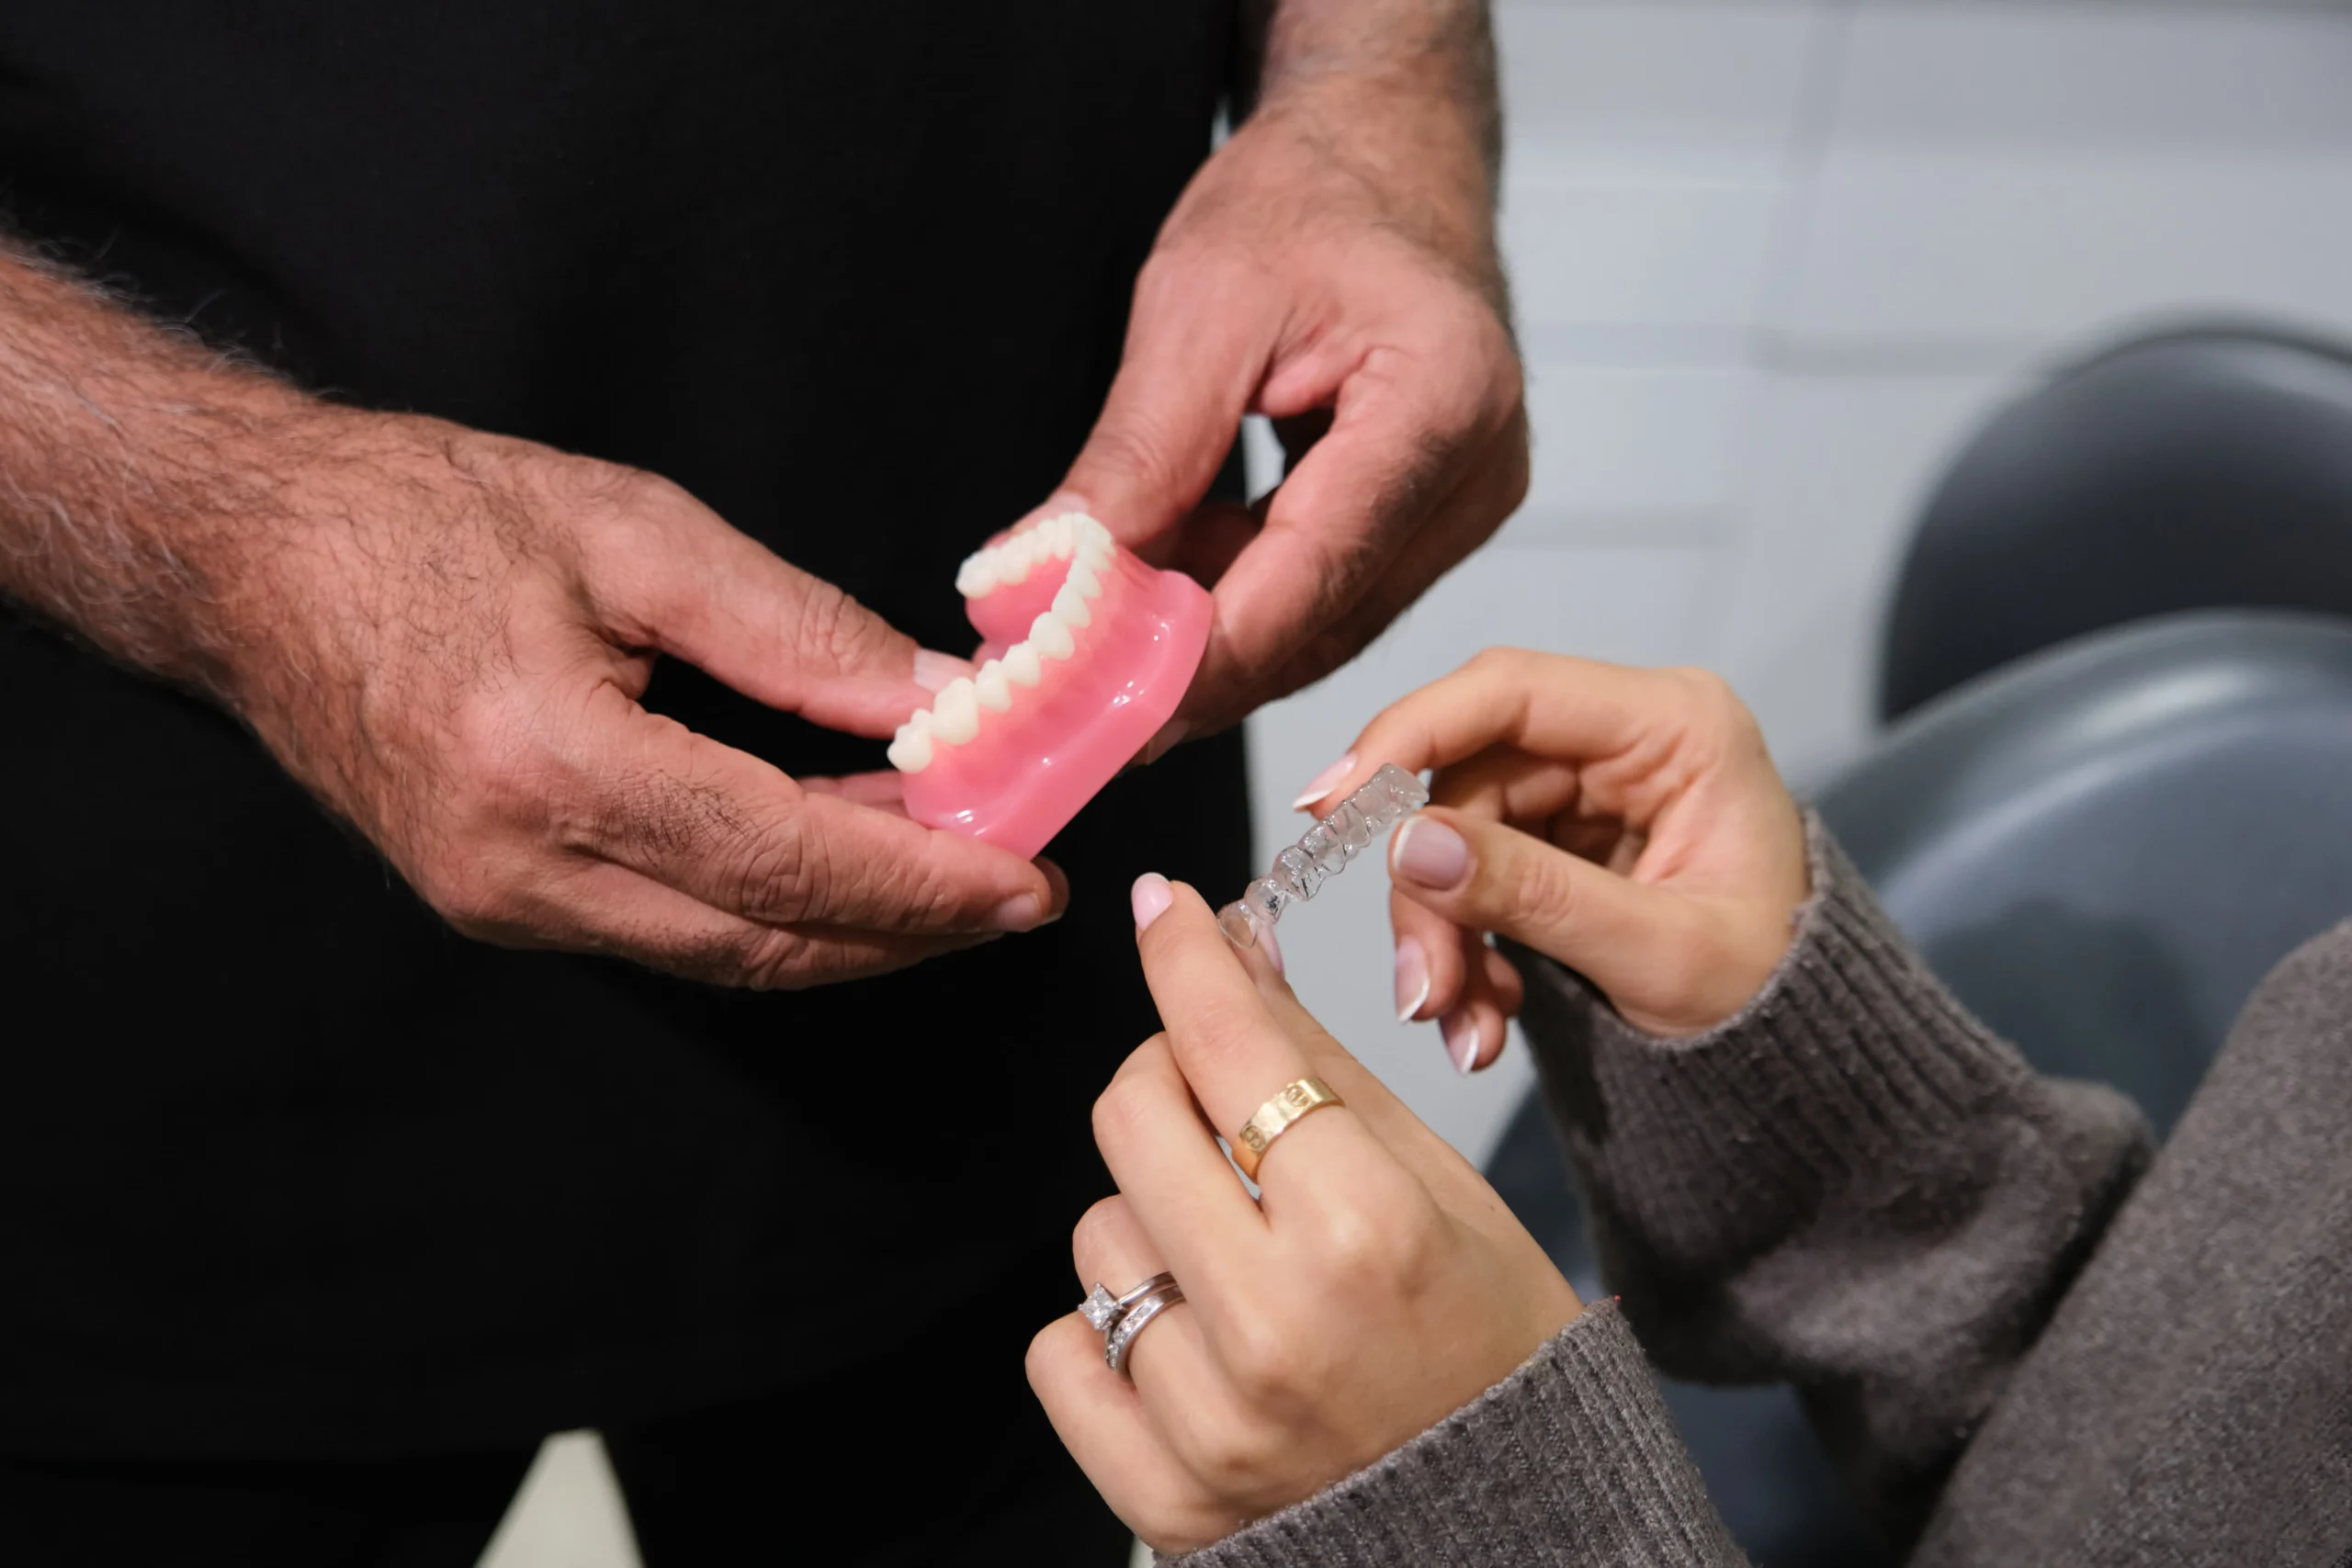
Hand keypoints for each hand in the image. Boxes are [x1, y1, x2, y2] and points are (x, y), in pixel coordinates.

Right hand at [224, 414, 1062, 986]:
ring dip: (855, 930)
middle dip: (912, 928)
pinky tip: (848, 862)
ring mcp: (500, 903)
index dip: (921, 882)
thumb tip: (937, 700)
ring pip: (727, 955)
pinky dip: (777, 910)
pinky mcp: (498, 903)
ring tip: (960, 877)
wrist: (251, 559)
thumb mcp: (632, 534)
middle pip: (767, 941)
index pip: (783, 858)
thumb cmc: (425, 518)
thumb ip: (797, 631)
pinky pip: (674, 932)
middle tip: (1021, 890)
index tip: (1027, 879)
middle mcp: (519, 867)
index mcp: (549, 763)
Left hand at [1027, 875, 1579, 1553]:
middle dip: (1166, 1076)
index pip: (1227, 1043)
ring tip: (1239, 1259)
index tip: (1164, 908)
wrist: (1509, 1527)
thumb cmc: (1490, 1341)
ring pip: (1098, 1232)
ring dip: (1153, 1218)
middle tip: (1215, 1095)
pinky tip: (1194, 1335)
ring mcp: (1209, 1421)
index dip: (1184, 955)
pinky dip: (1111, 1327)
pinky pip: (1065, 1349)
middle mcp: (1276, 1323)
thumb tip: (1232, 947)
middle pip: (1131, 1116)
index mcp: (1365, 1229)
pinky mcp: (1161, 1497)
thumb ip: (1318, 1062)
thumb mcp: (1438, 1181)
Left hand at [1040, 60, 1527, 745]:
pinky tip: (1162, 584)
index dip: (1204, 655)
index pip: (1316, 572)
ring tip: (1094, 639)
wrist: (1382, 153)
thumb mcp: (1195, 307)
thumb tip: (1047, 580)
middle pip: (1324, 623)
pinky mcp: (1433, 520)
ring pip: (1323, 626)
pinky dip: (1237, 600)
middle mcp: (1480, 472)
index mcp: (1443, 398)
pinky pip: (1327, 594)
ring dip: (1208, 641)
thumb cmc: (1310, 197)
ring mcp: (1466, 505)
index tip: (1101, 702)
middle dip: (1192, 670)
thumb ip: (1133, 459)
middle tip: (1071, 703)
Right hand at [1303, 649, 1809, 1065]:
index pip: (1509, 691)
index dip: (1406, 735)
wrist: (1811, 1059)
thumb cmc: (1778, 997)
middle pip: (1467, 777)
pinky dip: (1465, 949)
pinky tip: (1485, 1014)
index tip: (1330, 806)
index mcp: (1675, 725)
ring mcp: (1591, 789)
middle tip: (1422, 989)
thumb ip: (1532, 894)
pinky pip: (1474, 876)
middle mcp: (1626, 738)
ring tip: (1459, 1023)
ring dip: (1441, 935)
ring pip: (1455, 833)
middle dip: (1428, 889)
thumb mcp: (1658, 954)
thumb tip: (1407, 846)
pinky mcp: (1564, 840)